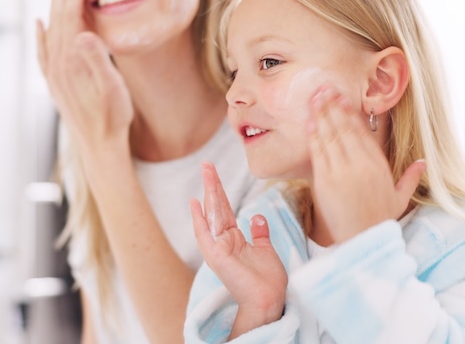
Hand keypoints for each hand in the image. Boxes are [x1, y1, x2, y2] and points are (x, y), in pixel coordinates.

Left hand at [36, 0, 132, 151]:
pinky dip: (41, 34)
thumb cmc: (112, 119)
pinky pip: (44, 51)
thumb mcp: (113, 89)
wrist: (99, 148)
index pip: (70, 19)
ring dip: (53, 8)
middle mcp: (57, 67)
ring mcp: (53, 75)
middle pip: (57, 21)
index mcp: (72, 63)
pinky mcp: (55, 83)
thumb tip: (83, 34)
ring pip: (50, 32)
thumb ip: (98, 60)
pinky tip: (40, 25)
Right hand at [190, 162, 286, 333]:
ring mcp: (218, 248)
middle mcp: (223, 242)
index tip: (213, 175)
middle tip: (207, 164)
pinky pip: (205, 234)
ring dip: (208, 192)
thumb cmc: (268, 281)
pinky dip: (199, 219)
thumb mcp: (266, 250)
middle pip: (216, 208)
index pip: (224, 210)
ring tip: (206, 172)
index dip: (219, 192)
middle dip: (212, 185)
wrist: (269, 299)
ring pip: (211, 214)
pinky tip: (195, 203)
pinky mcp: (216, 256)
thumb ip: (259, 233)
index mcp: (234, 240)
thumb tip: (257, 217)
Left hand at [307, 87, 425, 243]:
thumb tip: (422, 162)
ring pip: (330, 135)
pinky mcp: (325, 180)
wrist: (364, 241)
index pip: (362, 132)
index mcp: (378, 165)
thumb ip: (410, 178)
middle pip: (344, 128)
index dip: (350, 113)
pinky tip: (310, 121)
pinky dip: (314, 134)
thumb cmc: (380, 221)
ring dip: (321, 114)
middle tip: (323, 88)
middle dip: (332, 106)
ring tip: (314, 97)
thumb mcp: (400, 198)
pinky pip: (318, 152)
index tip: (342, 97)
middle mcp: (361, 164)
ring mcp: (341, 171)